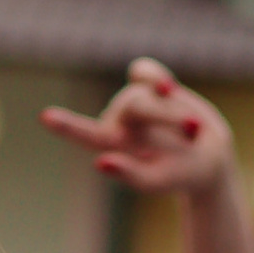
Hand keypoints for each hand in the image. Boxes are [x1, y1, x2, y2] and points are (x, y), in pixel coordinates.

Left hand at [41, 59, 234, 198]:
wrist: (208, 157)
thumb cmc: (181, 176)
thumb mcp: (159, 181)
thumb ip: (131, 177)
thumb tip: (99, 162)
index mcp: (113, 146)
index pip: (86, 135)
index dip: (67, 126)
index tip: (45, 117)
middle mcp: (119, 121)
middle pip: (134, 105)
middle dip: (166, 115)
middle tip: (193, 131)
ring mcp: (134, 101)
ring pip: (147, 92)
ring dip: (172, 109)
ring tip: (192, 129)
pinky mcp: (150, 85)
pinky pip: (144, 71)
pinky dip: (156, 77)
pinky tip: (168, 88)